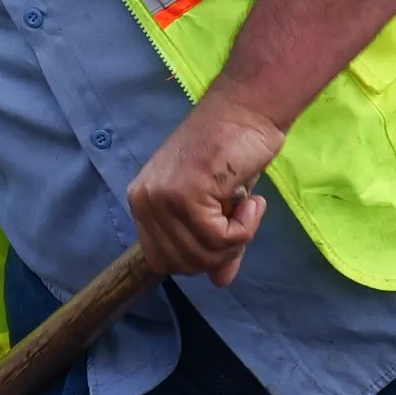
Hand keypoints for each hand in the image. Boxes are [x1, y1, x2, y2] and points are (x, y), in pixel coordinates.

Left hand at [127, 91, 283, 285]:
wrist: (247, 110)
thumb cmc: (234, 152)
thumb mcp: (221, 207)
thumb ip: (216, 244)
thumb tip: (220, 283)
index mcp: (143, 202)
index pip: (163, 261)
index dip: (199, 257)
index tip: (225, 230)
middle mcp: (144, 200)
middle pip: (182, 264)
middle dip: (220, 252)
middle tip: (241, 219)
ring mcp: (162, 197)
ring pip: (202, 255)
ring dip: (237, 238)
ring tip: (248, 206)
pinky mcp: (185, 193)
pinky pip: (219, 239)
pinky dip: (245, 227)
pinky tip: (252, 201)